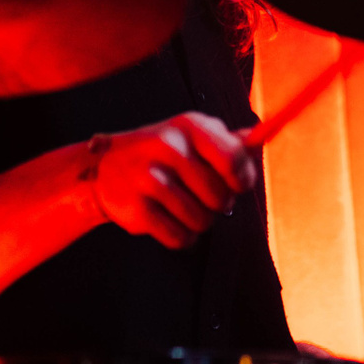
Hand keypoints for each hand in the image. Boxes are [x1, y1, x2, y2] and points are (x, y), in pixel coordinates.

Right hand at [89, 112, 258, 249]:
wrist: (105, 169)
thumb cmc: (162, 153)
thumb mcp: (192, 135)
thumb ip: (227, 141)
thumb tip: (258, 139)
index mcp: (189, 126)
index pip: (233, 159)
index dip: (243, 179)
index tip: (238, 185)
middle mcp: (168, 146)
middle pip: (220, 197)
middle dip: (218, 205)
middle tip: (203, 197)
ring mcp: (149, 177)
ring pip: (201, 221)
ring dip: (198, 222)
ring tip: (183, 207)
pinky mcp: (136, 208)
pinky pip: (179, 237)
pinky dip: (181, 237)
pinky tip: (170, 220)